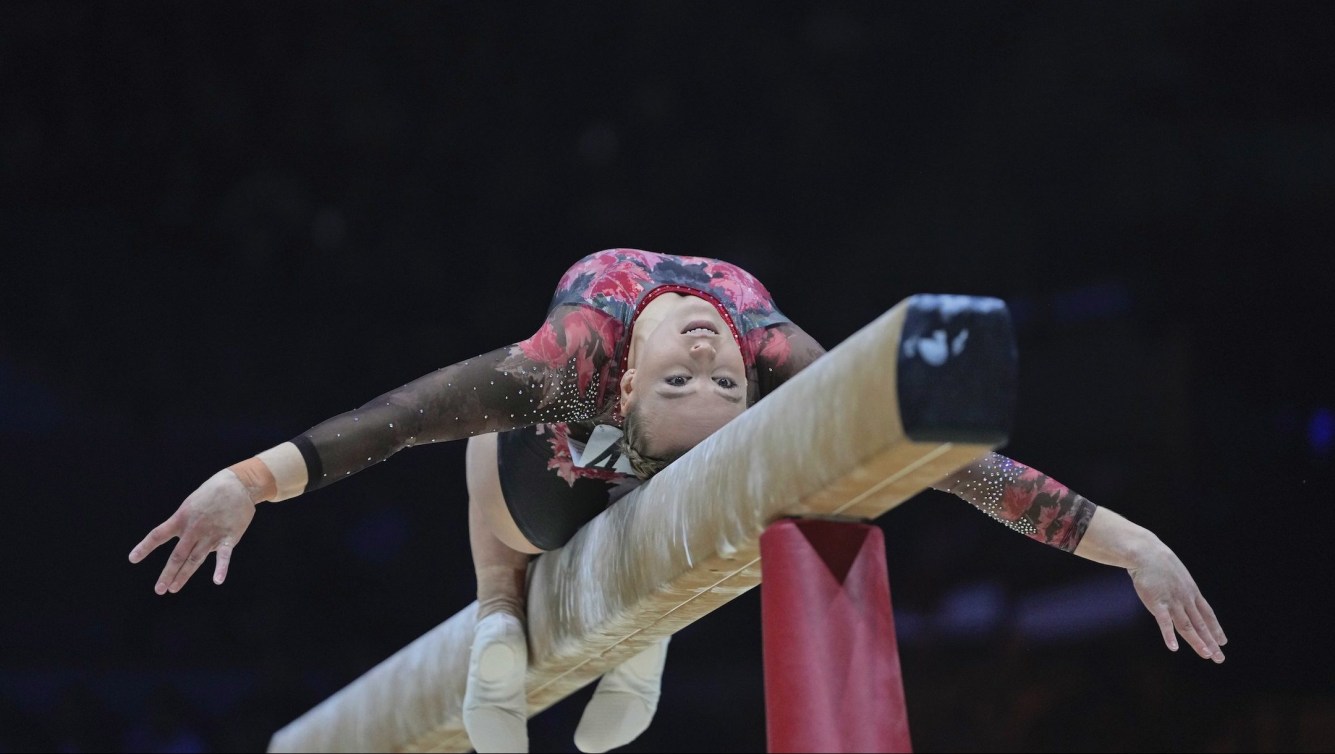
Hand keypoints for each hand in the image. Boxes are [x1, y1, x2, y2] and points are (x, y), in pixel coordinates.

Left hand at [128, 469, 256, 593]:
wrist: (239, 484)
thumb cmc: (214, 492)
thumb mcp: (192, 503)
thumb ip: (189, 526)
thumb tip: (193, 548)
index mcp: (182, 518)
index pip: (158, 535)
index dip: (145, 547)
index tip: (133, 559)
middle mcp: (193, 529)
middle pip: (177, 555)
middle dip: (168, 573)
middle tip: (160, 589)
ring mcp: (211, 534)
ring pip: (195, 559)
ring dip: (184, 575)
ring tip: (174, 588)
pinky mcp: (229, 537)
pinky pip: (224, 556)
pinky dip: (221, 569)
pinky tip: (217, 580)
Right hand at [1128, 543, 1227, 662]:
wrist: (1145, 552)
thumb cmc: (1158, 562)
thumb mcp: (1176, 574)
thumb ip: (1179, 587)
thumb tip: (1182, 594)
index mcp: (1191, 592)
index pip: (1207, 614)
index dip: (1215, 628)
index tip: (1222, 642)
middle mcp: (1185, 599)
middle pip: (1200, 624)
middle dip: (1211, 641)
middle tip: (1220, 658)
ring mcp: (1172, 602)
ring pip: (1187, 625)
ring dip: (1197, 641)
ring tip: (1206, 654)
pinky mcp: (1156, 603)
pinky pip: (1164, 622)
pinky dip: (1169, 635)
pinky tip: (1173, 647)